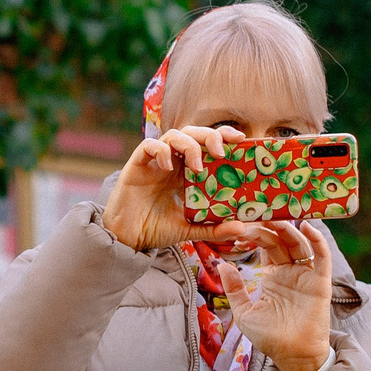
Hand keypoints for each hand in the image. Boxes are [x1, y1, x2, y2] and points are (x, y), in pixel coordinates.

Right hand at [104, 126, 269, 253]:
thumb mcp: (191, 229)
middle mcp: (174, 162)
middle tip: (221, 152)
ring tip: (197, 165)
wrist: (128, 238)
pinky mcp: (138, 164)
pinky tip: (167, 167)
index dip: (224, 136)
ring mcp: (156, 162)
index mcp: (188, 171)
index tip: (241, 140)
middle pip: (194, 133)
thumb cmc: (157, 229)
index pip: (208, 143)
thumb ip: (215, 227)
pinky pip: (149, 145)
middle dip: (210, 135)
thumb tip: (242, 229)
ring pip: (174, 134)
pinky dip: (161, 151)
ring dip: (189, 145)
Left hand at [221, 221, 334, 370]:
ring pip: (299, 244)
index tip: (240, 220)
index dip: (254, 232)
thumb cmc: (269, 336)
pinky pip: (321, 257)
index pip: (265, 245)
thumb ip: (234, 288)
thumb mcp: (244, 311)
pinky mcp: (320, 282)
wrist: (292, 355)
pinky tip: (307, 228)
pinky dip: (317, 241)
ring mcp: (306, 274)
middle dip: (268, 226)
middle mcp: (290, 270)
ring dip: (288, 229)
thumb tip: (221, 264)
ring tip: (275, 216)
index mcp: (272, 275)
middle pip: (280, 240)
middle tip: (256, 211)